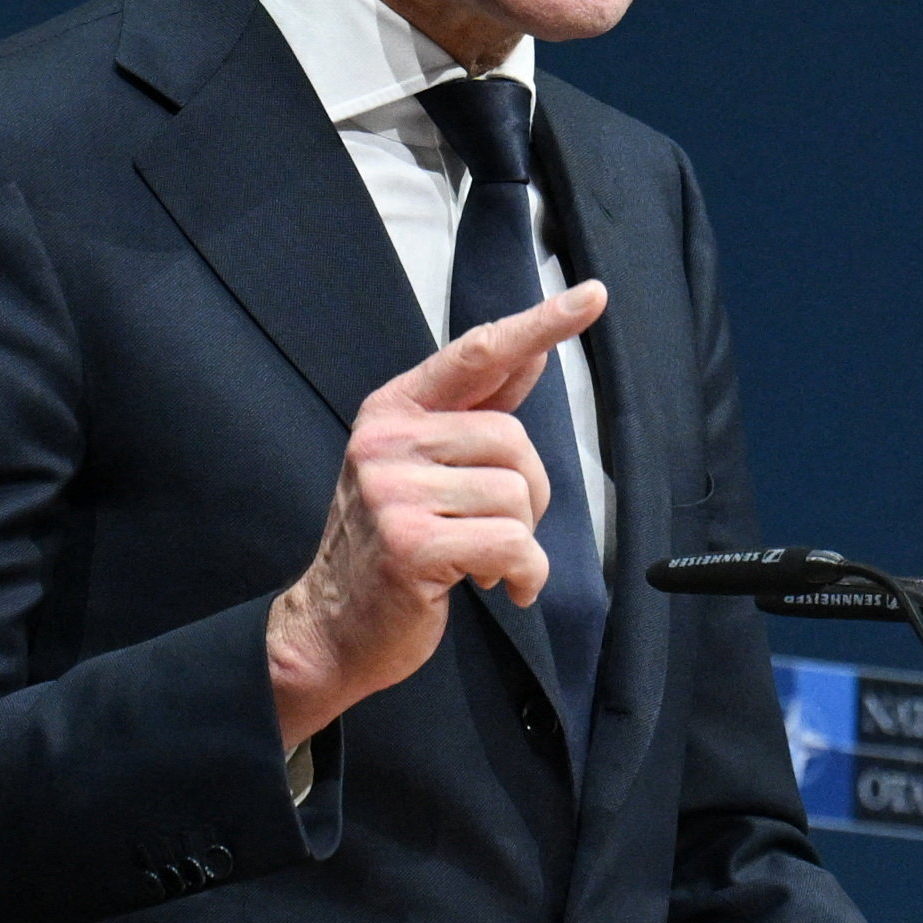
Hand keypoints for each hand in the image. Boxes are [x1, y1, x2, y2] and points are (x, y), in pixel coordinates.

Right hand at [266, 281, 607, 749]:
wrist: (330, 627)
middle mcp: (387, 442)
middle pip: (514, 440)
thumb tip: (532, 352)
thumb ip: (475, 411)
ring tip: (478, 557)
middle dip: (526, 493)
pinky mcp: (411, 546)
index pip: (478, 353)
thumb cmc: (389, 543)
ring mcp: (394, 493)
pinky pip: (513, 544)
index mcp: (393, 411)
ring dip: (519, 539)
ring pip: (516, 496)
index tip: (592, 295)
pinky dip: (524, 573)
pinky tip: (500, 586)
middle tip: (494, 528)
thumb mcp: (421, 464)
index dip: (540, 323)